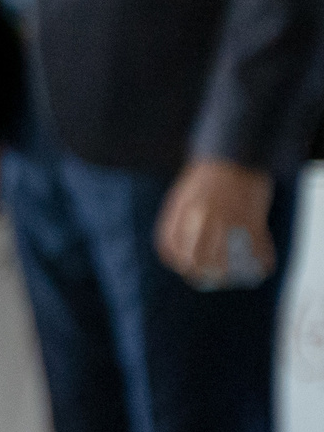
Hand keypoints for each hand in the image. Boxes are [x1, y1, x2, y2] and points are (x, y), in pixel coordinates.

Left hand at [157, 156, 274, 285]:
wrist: (234, 153)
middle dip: (200, 273)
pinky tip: (262, 265)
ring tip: (234, 278)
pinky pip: (256, 247)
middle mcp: (200, 216)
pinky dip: (261, 260)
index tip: (183, 267)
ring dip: (229, 273)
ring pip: (224, 259)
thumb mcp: (184, 193)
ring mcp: (226, 217)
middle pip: (194, 258)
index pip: (169, 245)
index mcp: (180, 208)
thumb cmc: (208, 175)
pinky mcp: (250, 216)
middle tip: (209, 278)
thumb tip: (180, 247)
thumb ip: (179, 217)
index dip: (175, 261)